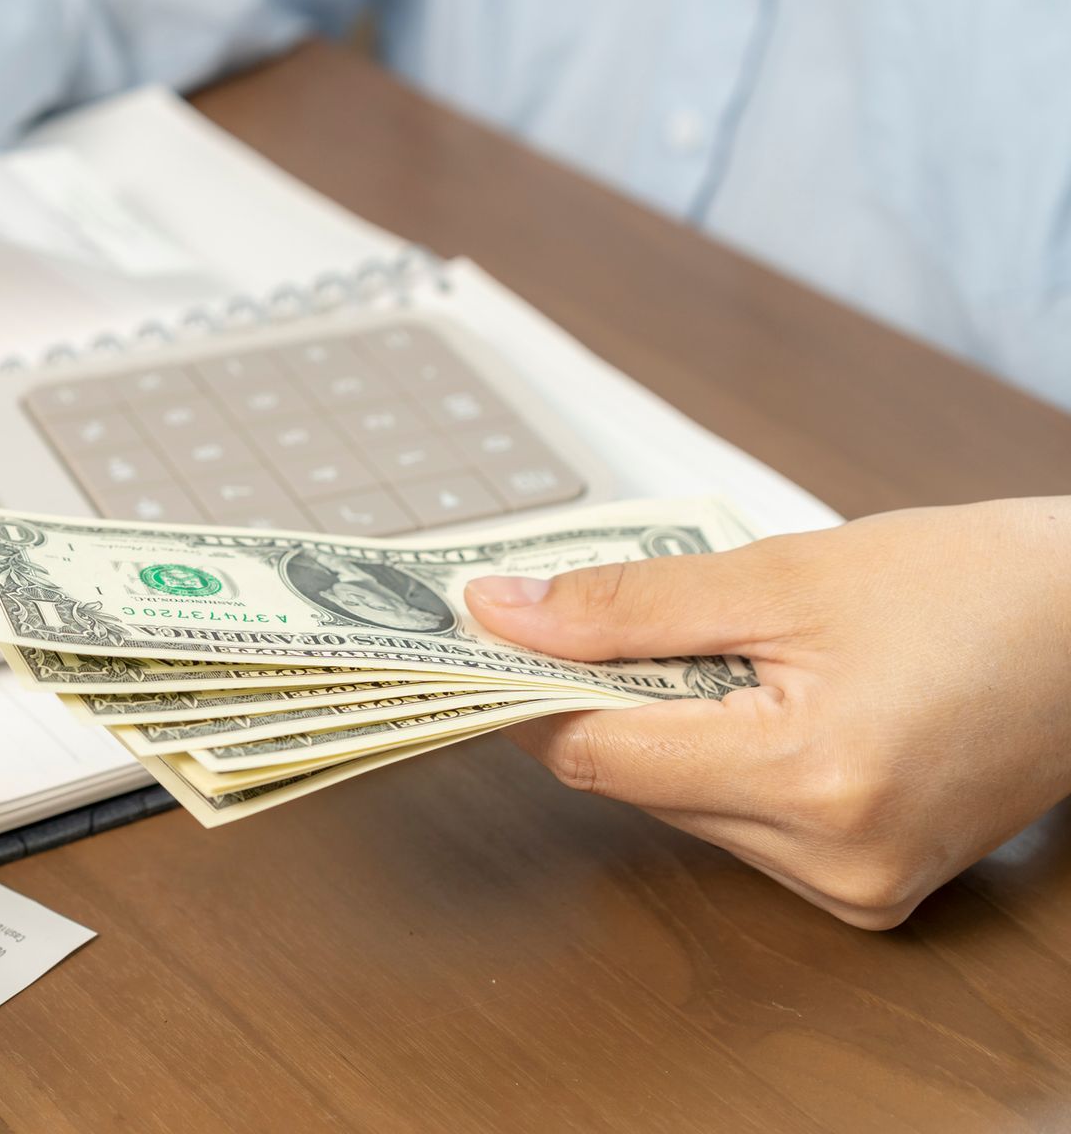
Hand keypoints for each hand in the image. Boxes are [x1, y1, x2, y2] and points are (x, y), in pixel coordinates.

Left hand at [464, 497, 1070, 928]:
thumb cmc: (970, 585)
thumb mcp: (783, 573)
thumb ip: (629, 604)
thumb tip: (502, 615)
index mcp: (813, 780)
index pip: (599, 755)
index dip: (533, 691)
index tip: (493, 637)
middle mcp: (833, 861)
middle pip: (636, 781)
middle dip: (612, 698)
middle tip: (627, 617)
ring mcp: (856, 889)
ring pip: (682, 805)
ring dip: (676, 728)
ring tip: (752, 654)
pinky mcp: (870, 889)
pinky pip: (741, 825)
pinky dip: (728, 760)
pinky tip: (779, 701)